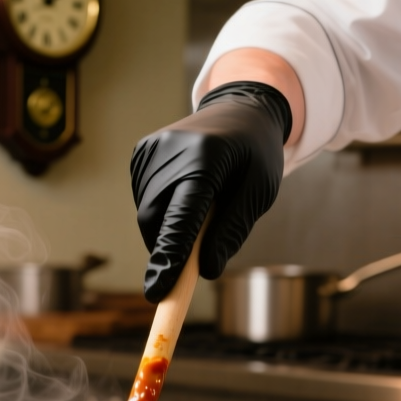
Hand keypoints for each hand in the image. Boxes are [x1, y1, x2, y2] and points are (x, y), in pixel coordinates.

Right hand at [131, 82, 291, 300]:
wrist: (240, 110)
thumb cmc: (255, 154)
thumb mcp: (258, 192)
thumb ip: (231, 230)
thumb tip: (205, 271)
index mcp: (206, 157)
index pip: (182, 217)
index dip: (170, 258)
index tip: (158, 291)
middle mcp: (170, 149)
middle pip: (156, 220)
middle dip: (168, 250)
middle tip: (188, 269)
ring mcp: (150, 149)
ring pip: (147, 213)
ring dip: (167, 231)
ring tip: (201, 213)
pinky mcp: (141, 153)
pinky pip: (145, 200)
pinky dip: (162, 214)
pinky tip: (186, 199)